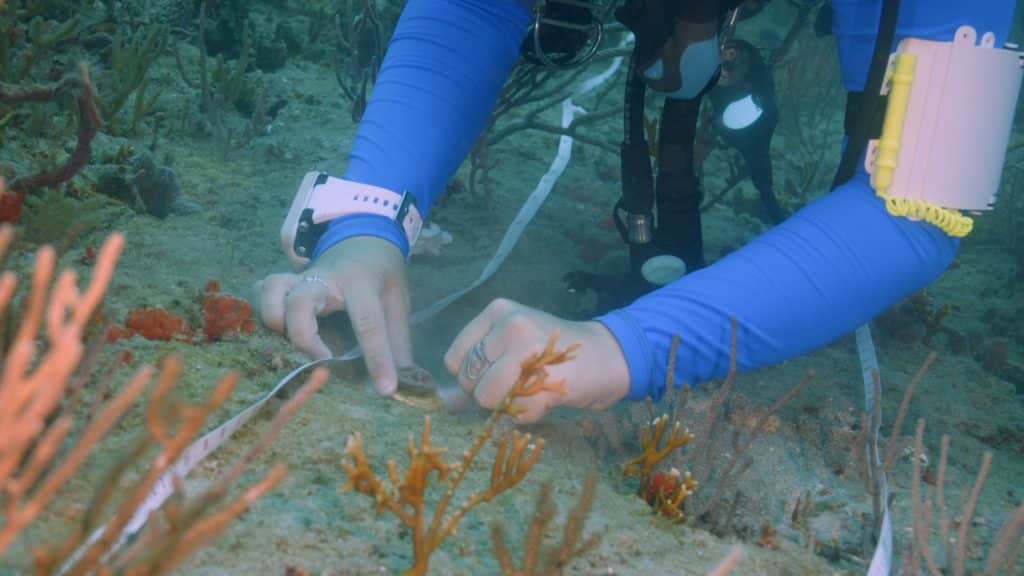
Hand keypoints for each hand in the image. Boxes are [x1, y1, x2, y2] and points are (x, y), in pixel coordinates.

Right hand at [254, 236, 410, 394]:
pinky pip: (261, 291)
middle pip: (299, 302)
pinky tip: (277, 330)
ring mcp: (299, 278)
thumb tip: (404, 380)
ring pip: (272, 291)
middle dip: (303, 336)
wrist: (362, 237)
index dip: (377, 358)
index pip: (369, 322)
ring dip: (275, 320)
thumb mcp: (398, 299)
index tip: (384, 389)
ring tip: (292, 346)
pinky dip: (261, 310)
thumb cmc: (381, 273)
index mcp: (360, 281)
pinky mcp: (285, 282)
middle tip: (323, 360)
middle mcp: (324, 278)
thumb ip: (399, 339)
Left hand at [443, 298, 629, 423]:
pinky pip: (517, 412)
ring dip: (507, 405)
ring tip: (533, 389)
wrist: (610, 356)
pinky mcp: (545, 377)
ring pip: (487, 398)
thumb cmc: (555, 354)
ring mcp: (528, 349)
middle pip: (469, 381)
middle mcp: (509, 324)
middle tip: (520, 383)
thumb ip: (477, 373)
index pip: (455, 360)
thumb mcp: (510, 350)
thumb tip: (445, 403)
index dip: (471, 378)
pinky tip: (548, 398)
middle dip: (488, 393)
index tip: (496, 375)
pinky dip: (530, 414)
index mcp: (496, 312)